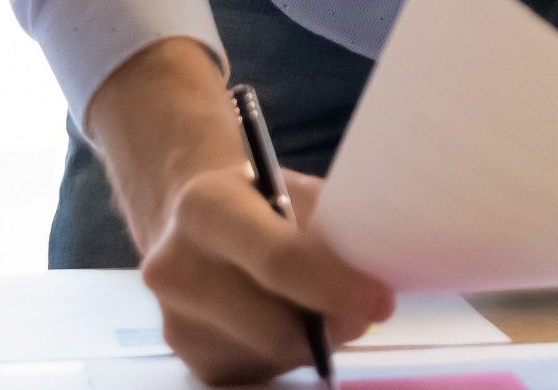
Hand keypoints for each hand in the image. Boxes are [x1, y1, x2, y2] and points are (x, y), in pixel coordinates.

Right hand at [139, 165, 393, 383]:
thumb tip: (374, 291)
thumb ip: (330, 229)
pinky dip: (288, 351)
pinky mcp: (192, 361)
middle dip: (332, 324)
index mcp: (205, 208)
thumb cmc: (257, 200)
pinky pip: (262, 368)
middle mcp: (176, 270)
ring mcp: (177, 323)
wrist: (186, 221)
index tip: (380, 300)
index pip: (278, 260)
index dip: (335, 286)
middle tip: (364, 310)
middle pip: (276, 325)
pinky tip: (281, 317)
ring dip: (312, 339)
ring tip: (313, 303)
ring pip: (274, 353)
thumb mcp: (292, 188)